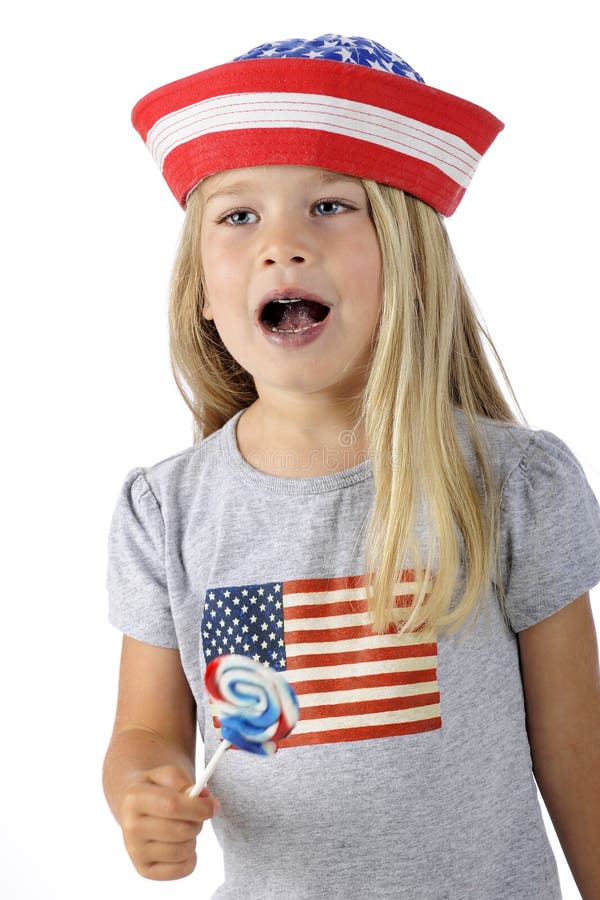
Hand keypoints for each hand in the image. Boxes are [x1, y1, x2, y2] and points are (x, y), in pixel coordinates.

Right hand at [120, 764, 219, 880]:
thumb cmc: (158, 788)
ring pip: (182, 851)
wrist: (136, 806)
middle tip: (197, 815)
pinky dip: (190, 858)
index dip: (199, 807)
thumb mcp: (167, 774)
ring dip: (193, 839)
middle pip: (181, 831)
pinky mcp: (144, 870)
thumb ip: (186, 782)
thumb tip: (205, 800)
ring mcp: (135, 852)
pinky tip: (182, 844)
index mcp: (134, 799)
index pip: (173, 806)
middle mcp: (130, 828)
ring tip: (184, 827)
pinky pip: (182, 869)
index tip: (213, 806)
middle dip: (198, 822)